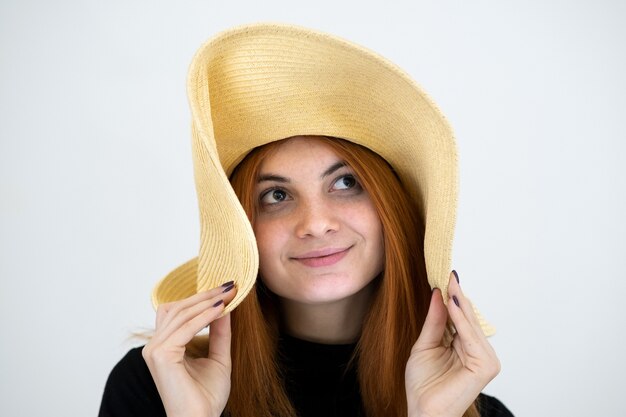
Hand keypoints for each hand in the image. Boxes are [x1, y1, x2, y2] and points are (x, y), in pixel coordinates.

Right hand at [142, 282, 236, 416]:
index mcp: (164, 346)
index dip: (200, 298)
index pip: (178, 312)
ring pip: (181, 314)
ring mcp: (155, 350)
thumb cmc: (206, 396)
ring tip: (228, 295)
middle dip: (205, 295)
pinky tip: (221, 309)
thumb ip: (219, 332)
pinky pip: (185, 327)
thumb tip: (224, 305)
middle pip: (178, 308)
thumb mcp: (218, 357)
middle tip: (229, 286)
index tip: (226, 289)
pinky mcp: (161, 355)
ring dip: (206, 302)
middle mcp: (155, 346)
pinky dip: (204, 316)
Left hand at [405, 272, 499, 416]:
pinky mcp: (485, 365)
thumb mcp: (425, 344)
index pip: (461, 317)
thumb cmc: (423, 384)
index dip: (453, 296)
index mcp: (465, 346)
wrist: (423, 411)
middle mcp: (477, 351)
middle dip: (456, 295)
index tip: (445, 275)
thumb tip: (438, 293)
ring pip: (470, 324)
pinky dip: (462, 319)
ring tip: (449, 282)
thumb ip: (435, 321)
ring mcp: (484, 359)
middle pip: (468, 318)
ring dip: (459, 303)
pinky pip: (471, 336)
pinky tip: (453, 303)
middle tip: (448, 272)